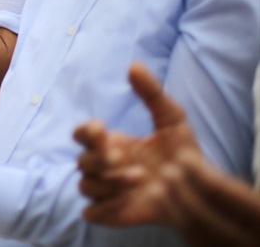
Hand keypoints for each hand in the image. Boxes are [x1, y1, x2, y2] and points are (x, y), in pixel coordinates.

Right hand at [74, 62, 259, 246]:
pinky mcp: (112, 214)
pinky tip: (127, 199)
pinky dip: (102, 207)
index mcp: (111, 144)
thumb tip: (133, 65)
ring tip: (138, 179)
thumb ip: (151, 92)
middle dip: (99, 158)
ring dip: (107, 182)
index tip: (102, 129)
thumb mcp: (171, 117)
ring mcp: (108, 191)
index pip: (81, 135)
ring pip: (85, 185)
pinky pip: (91, 212)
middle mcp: (105, 167)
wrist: (199, 190)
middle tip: (122, 158)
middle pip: (80, 161)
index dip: (85, 132)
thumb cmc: (182, 153)